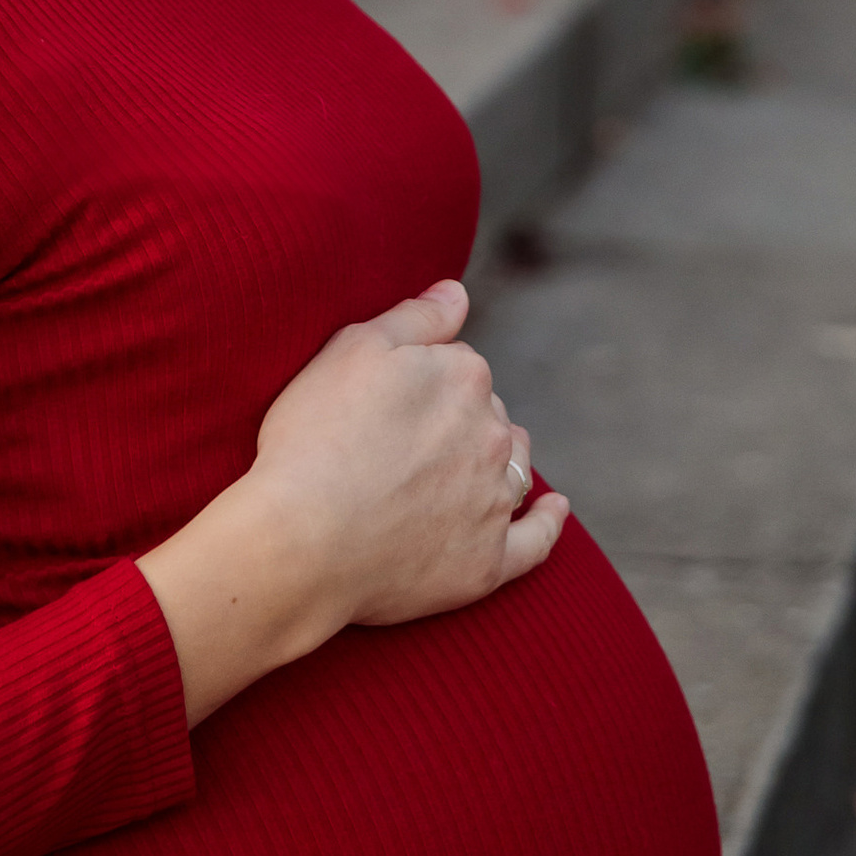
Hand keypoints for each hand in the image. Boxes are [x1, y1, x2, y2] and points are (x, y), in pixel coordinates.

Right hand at [140, 280, 569, 720]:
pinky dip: (547, 521)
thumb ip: (416, 317)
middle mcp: (493, 434)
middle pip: (487, 417)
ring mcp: (494, 501)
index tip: (388, 403)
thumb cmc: (314, 438)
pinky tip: (553, 507)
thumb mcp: (353, 349)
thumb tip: (459, 292)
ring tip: (470, 470)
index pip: (459, 367)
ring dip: (500, 461)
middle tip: (406, 444)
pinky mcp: (487, 562)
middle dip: (459, 422)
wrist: (302, 540)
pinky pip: (535, 540)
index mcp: (465, 376)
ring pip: (513, 468)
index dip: (422, 384)